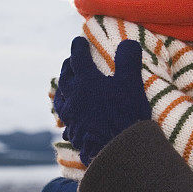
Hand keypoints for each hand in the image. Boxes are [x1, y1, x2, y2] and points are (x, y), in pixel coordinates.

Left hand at [54, 36, 150, 165]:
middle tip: (73, 60)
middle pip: (65, 76)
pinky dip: (66, 108)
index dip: (79, 47)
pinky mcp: (73, 132)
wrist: (118, 151)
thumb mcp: (131, 83)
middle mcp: (73, 97)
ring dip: (63, 87)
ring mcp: (71, 116)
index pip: (78, 58)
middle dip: (68, 65)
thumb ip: (128, 60)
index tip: (80, 41)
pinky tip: (71, 112)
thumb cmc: (126, 114)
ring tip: (67, 85)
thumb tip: (127, 43)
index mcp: (86, 81)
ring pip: (60, 97)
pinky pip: (64, 116)